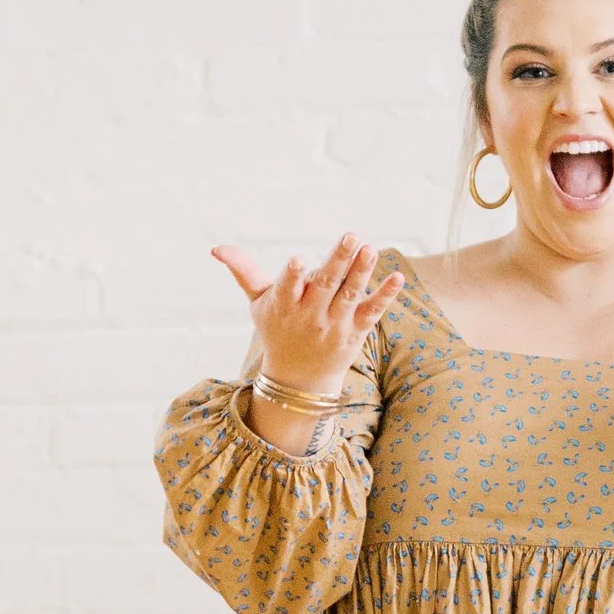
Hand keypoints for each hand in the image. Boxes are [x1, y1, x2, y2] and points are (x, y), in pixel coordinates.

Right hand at [214, 231, 402, 414]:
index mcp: (284, 306)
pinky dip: (385, 296)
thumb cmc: (276, 329)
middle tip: (351, 236)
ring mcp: (335, 324)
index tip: (298, 260)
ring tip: (371, 248)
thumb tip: (216, 248)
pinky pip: (372, 312)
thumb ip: (243, 271)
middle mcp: (310, 315)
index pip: (288, 288)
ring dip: (362, 271)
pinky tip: (397, 278)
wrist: (299, 378)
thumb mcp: (257, 303)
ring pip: (350, 295)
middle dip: (339, 260)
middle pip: (326, 285)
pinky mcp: (356, 331)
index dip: (293, 275)